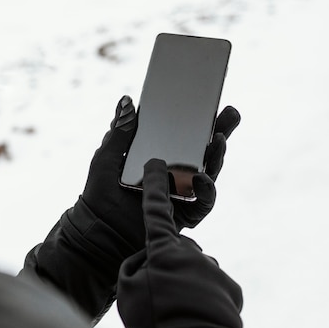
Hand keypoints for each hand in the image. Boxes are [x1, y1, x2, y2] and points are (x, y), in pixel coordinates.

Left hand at [22, 96, 238, 319]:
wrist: (97, 228)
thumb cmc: (100, 191)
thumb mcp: (108, 156)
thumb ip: (121, 130)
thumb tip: (127, 99)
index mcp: (160, 154)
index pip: (185, 133)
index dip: (200, 119)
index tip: (210, 100)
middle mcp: (176, 172)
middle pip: (205, 150)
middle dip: (221, 130)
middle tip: (231, 113)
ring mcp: (182, 192)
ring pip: (210, 172)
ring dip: (217, 156)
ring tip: (218, 140)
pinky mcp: (185, 214)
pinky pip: (203, 202)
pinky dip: (206, 190)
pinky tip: (201, 178)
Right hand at [117, 159, 242, 327]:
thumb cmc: (154, 319)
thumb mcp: (128, 290)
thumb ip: (136, 264)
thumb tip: (150, 256)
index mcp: (163, 248)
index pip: (156, 210)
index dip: (154, 184)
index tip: (156, 163)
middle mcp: (192, 252)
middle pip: (176, 249)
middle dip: (168, 263)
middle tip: (160, 290)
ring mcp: (213, 268)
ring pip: (194, 268)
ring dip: (185, 282)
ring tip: (176, 307)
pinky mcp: (230, 286)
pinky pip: (211, 284)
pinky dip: (203, 295)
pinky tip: (194, 312)